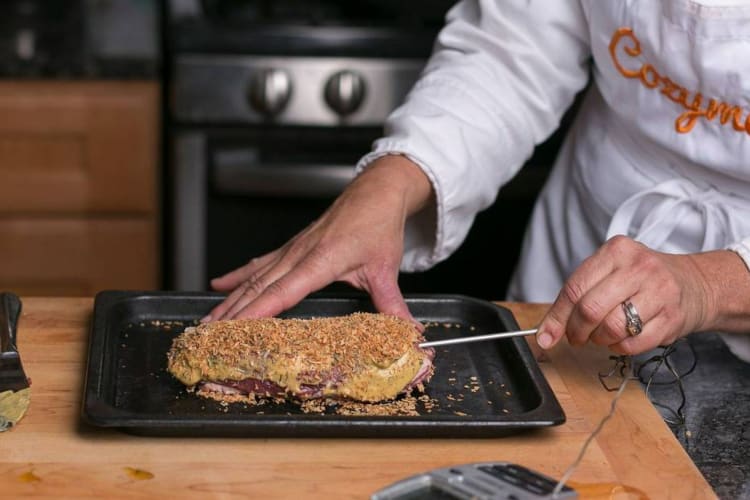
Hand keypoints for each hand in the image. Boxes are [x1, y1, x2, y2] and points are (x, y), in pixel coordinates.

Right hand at [203, 155, 433, 323]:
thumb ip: (392, 303)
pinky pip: (259, 263)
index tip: (235, 328)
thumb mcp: (386, 268)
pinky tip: (219, 285)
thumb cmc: (378, 224)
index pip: (283, 291)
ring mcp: (293, 248)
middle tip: (208, 334)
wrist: (376, 191)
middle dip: (232, 312)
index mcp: (321, 260)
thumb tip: (407, 332)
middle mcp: (300, 254)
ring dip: (229, 299)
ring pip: (254, 277)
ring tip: (208, 319)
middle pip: (259, 287)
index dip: (257, 311)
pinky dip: (238, 275)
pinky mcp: (292, 246)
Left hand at [534, 235, 749, 354]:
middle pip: (590, 309)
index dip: (556, 317)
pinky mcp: (673, 318)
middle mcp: (639, 267)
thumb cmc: (642, 279)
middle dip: (576, 331)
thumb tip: (546, 332)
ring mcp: (659, 292)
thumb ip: (577, 295)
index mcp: (616, 251)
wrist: (695, 284)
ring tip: (602, 335)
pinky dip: (619, 347)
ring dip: (599, 340)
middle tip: (576, 338)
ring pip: (611, 328)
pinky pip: (632, 344)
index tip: (546, 336)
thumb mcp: (609, 272)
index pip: (574, 288)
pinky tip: (621, 338)